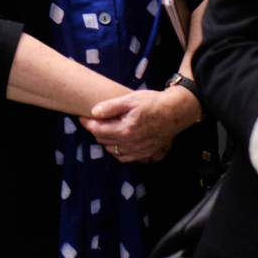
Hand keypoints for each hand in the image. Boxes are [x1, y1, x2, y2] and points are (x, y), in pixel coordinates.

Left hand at [80, 87, 199, 162]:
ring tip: (107, 130)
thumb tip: (93, 112)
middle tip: (96, 121)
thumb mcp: (130, 99)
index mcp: (125, 130)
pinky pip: (126, 158)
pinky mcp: (147, 155)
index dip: (87, 123)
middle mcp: (131, 144)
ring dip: (107, 141)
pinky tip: (119, 142)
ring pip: (113, 151)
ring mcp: (139, 152)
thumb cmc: (153, 103)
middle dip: (97, 131)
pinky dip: (119, 151)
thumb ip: (111, 107)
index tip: (82, 117)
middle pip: (104, 141)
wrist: (175, 112)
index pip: (98, 130)